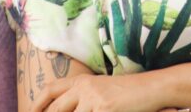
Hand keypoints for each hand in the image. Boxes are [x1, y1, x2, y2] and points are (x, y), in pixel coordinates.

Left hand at [32, 72, 160, 111]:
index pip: (51, 89)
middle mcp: (85, 88)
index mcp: (83, 81)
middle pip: (56, 109)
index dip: (37, 104)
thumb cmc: (130, 93)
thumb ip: (82, 98)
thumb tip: (68, 108)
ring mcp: (94, 100)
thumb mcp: (102, 90)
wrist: (153, 88)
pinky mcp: (104, 110)